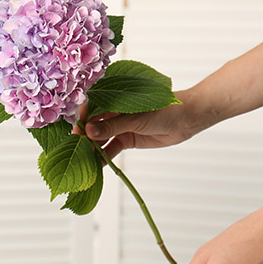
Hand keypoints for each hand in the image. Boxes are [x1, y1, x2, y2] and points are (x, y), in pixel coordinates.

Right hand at [77, 90, 201, 158]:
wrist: (187, 119)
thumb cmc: (164, 110)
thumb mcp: (136, 118)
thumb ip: (112, 126)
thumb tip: (88, 131)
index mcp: (114, 98)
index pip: (91, 106)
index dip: (81, 118)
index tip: (75, 130)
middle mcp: (114, 112)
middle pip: (93, 124)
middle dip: (83, 136)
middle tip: (75, 148)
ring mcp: (120, 126)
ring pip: (100, 138)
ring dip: (92, 148)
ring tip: (82, 159)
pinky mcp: (126, 139)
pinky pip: (111, 148)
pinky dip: (103, 156)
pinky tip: (95, 165)